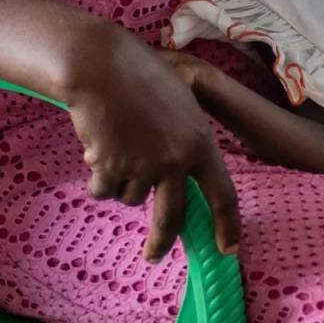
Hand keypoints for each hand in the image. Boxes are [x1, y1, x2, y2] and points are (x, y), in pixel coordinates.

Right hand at [65, 29, 242, 261]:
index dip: (227, 225)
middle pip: (171, 217)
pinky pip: (104, 189)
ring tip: (113, 146)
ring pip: (131, 197)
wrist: (100, 67)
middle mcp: (174, 161)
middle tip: (153, 255)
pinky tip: (96, 148)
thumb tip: (182, 172)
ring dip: (120, 182)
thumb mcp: (181, 103)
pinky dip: (97, 178)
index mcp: (200, 143)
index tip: (228, 249)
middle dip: (160, 242)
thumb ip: (186, 139)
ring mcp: (142, 167)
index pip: (223, 194)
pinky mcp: (110, 169)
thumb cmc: (140, 74)